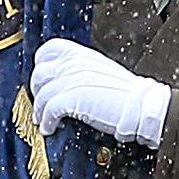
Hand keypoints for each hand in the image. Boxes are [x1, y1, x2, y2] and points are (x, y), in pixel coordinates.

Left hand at [30, 39, 169, 146]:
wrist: (141, 106)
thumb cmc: (127, 94)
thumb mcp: (102, 72)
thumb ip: (83, 72)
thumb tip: (69, 83)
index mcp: (82, 54)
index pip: (49, 50)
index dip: (41, 65)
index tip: (42, 79)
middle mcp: (74, 64)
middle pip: (40, 73)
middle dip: (37, 91)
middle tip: (41, 104)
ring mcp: (71, 80)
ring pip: (42, 95)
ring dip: (40, 111)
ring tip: (43, 121)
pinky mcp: (71, 98)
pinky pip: (49, 111)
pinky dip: (46, 122)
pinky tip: (50, 129)